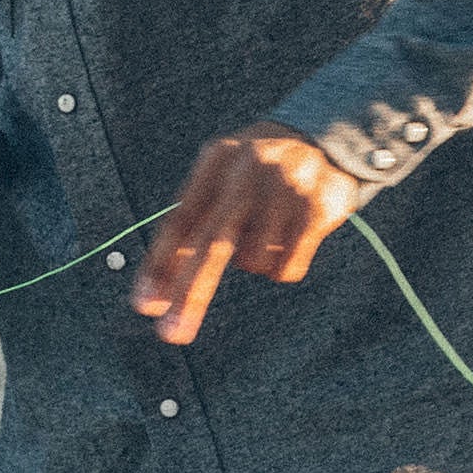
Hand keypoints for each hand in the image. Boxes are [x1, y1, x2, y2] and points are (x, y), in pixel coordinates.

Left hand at [131, 121, 358, 344]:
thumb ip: (192, 225)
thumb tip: (157, 293)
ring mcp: (285, 188)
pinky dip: (283, 267)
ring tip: (269, 232)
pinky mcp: (317, 208)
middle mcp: (248, 170)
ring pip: (252, 262)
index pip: (180, 219)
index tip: (145, 304)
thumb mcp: (222, 178)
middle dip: (190, 293)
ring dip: (255, 262)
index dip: (160, 265)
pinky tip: (291, 238)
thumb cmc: (257, 172)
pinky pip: (286, 268)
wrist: (327, 138)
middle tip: (171, 334)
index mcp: (217, 159)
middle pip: (212, 243)